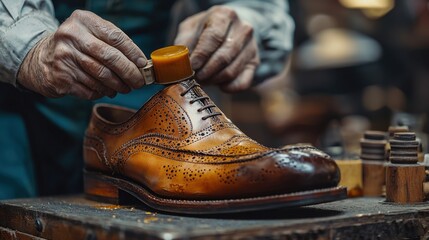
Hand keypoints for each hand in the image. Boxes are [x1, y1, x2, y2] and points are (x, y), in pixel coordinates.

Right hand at [17, 10, 146, 99]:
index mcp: (83, 21)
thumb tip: (140, 63)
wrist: (40, 58)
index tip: (143, 65)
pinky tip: (106, 91)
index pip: (115, 37)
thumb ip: (112, 43)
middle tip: (139, 82)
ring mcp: (64, 57)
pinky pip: (90, 89)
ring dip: (118, 85)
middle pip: (110, 58)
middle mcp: (71, 36)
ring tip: (125, 88)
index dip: (133, 53)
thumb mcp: (90, 33)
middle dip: (129, 73)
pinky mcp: (61, 78)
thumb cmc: (76, 47)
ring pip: (102, 76)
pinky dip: (102, 92)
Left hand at [174, 6, 259, 91]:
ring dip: (213, 80)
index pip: (214, 37)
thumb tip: (177, 63)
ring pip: (231, 71)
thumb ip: (183, 44)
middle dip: (206, 71)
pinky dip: (228, 88)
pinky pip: (242, 82)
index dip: (201, 55)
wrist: (230, 30)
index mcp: (225, 15)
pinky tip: (218, 85)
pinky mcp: (255, 63)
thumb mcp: (190, 29)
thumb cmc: (205, 30)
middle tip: (194, 78)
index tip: (191, 67)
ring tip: (202, 80)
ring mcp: (252, 47)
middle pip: (224, 56)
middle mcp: (243, 29)